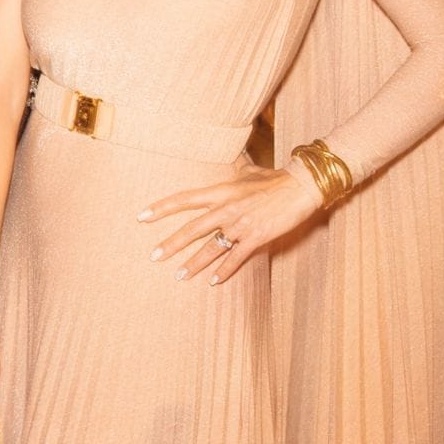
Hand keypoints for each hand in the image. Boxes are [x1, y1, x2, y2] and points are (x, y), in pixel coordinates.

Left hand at [138, 164, 320, 284]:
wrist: (301, 187)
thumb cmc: (275, 179)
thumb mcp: (249, 171)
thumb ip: (235, 171)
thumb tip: (231, 161)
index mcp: (221, 191)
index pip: (184, 199)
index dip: (161, 208)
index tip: (142, 216)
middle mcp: (226, 208)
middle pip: (192, 229)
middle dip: (171, 244)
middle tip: (154, 256)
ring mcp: (240, 225)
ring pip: (211, 248)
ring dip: (194, 263)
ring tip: (179, 275)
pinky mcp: (256, 238)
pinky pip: (236, 258)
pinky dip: (224, 271)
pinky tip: (213, 281)